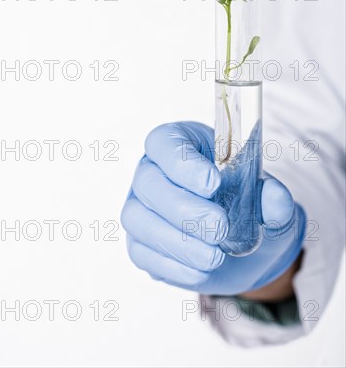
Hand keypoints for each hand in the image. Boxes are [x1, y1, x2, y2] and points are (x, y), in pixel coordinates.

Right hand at [121, 122, 305, 294]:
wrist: (248, 250)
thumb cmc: (252, 208)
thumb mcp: (271, 201)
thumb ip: (275, 197)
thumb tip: (275, 196)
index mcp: (183, 144)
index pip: (165, 142)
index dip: (182, 161)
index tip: (213, 183)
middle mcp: (154, 171)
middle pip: (148, 181)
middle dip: (183, 208)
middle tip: (219, 227)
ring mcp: (142, 207)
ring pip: (139, 219)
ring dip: (177, 241)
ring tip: (215, 257)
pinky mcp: (140, 243)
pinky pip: (142, 253)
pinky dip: (173, 265)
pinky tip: (201, 271)